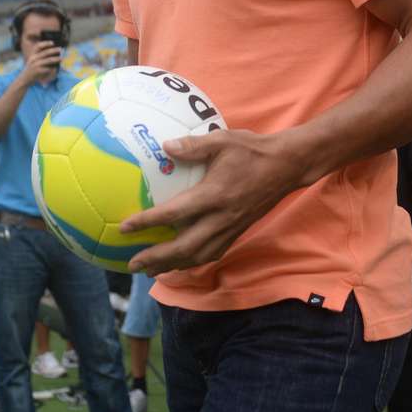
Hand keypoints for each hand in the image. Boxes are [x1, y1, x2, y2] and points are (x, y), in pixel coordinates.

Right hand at [19, 42, 62, 85]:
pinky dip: (53, 68)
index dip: (45, 43)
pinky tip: (56, 69)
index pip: (38, 46)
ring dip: (56, 59)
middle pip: (46, 52)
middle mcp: (34, 58)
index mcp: (32, 55)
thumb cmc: (31, 70)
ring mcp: (35, 64)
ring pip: (48, 60)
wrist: (25, 79)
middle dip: (54, 50)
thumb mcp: (33, 62)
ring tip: (61, 58)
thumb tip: (52, 54)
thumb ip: (40, 57)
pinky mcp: (38, 71)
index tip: (52, 42)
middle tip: (60, 49)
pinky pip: (48, 68)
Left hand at [119, 128, 301, 275]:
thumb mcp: (222, 140)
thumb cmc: (252, 150)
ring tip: (150, 270)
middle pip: (184, 247)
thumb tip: (165, 146)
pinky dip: (192, 262)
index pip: (174, 214)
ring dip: (172, 266)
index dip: (147, 222)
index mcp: (214, 196)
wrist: (287, 166)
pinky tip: (179, 263)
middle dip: (156, 258)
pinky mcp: (238, 232)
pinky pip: (212, 254)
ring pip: (198, 256)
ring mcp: (231, 228)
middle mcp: (221, 218)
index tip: (125, 227)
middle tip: (132, 264)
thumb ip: (193, 146)